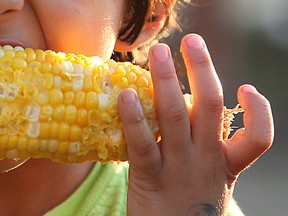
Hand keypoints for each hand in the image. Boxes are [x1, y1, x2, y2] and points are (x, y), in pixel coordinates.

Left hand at [118, 34, 273, 215]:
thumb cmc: (189, 207)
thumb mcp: (208, 179)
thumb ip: (205, 148)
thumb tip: (188, 111)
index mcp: (227, 164)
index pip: (258, 137)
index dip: (259, 111)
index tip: (246, 88)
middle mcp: (207, 161)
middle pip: (211, 106)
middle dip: (203, 69)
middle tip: (191, 41)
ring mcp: (179, 169)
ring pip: (176, 116)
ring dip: (166, 81)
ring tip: (159, 54)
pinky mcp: (150, 179)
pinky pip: (143, 143)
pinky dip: (135, 117)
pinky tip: (126, 95)